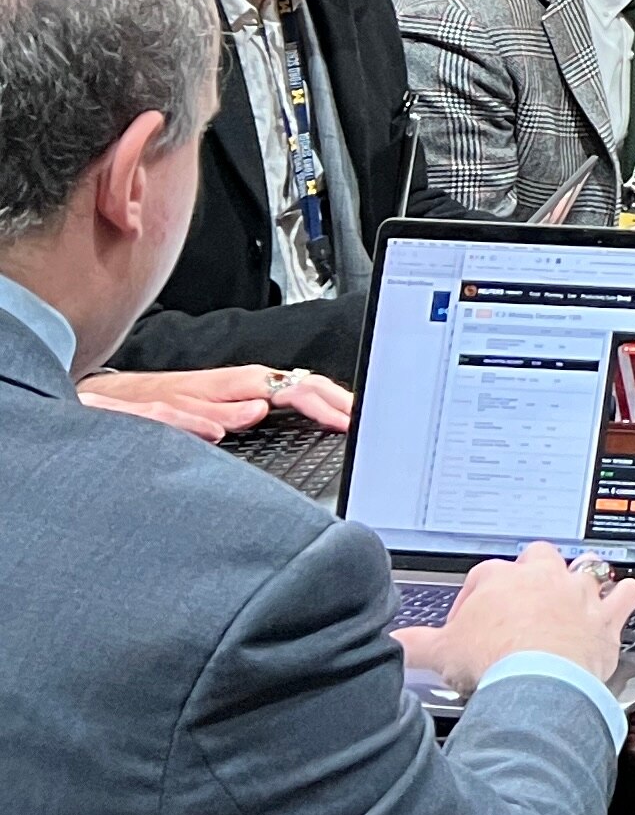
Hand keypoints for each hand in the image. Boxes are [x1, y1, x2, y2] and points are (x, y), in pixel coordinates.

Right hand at [78, 363, 356, 442]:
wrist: (95, 397)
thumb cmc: (159, 406)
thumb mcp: (210, 414)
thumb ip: (244, 416)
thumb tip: (279, 418)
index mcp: (233, 389)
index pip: (290, 387)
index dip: (327, 400)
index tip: (358, 417)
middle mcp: (210, 387)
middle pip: (266, 382)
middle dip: (307, 396)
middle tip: (341, 414)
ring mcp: (175, 395)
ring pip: (214, 394)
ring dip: (246, 406)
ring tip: (273, 416)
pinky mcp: (136, 408)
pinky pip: (163, 413)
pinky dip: (187, 420)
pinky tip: (212, 432)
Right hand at [409, 544, 634, 697]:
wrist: (537, 680)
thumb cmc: (493, 661)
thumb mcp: (440, 652)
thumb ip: (414, 644)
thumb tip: (393, 642)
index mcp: (502, 580)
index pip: (484, 575)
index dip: (475, 597)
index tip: (469, 623)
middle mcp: (544, 578)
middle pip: (538, 557)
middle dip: (531, 571)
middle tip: (522, 598)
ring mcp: (578, 594)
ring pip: (585, 568)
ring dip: (581, 578)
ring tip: (573, 592)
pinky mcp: (606, 617)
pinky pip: (625, 593)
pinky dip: (625, 595)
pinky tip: (621, 599)